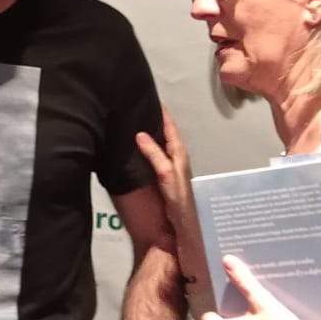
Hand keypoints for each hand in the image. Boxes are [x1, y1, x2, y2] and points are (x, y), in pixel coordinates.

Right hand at [134, 105, 196, 253]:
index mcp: (179, 152)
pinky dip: (149, 145)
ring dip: (152, 132)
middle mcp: (176, 155)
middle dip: (155, 119)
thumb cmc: (178, 196)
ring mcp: (171, 164)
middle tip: (140, 107)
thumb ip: (154, 154)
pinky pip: (156, 152)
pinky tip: (139, 146)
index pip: (170, 126)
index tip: (151, 98)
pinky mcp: (165, 173)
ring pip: (161, 142)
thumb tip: (140, 133)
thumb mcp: (166, 173)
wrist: (183, 221)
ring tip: (137, 121)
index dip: (161, 112)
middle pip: (166, 132)